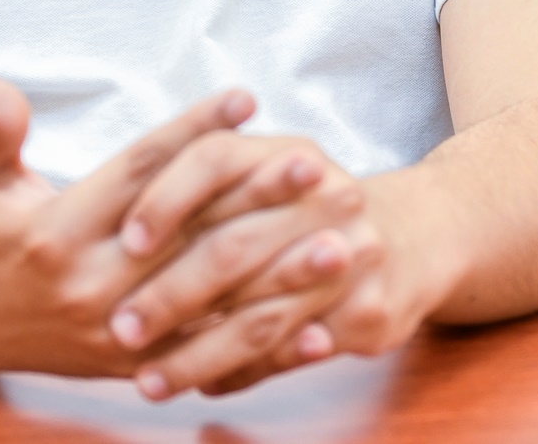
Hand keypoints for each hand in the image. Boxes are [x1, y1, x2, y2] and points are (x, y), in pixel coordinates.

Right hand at [0, 73, 323, 374]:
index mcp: (55, 235)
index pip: (138, 175)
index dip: (191, 133)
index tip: (245, 97)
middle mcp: (92, 289)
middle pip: (190, 239)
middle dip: (257, 201)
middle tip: (316, 164)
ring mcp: (121, 335)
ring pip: (213, 304)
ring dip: (281, 276)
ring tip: (341, 241)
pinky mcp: (139, 368)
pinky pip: (214, 358)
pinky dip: (269, 347)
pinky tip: (322, 328)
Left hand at [106, 139, 457, 398]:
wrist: (420, 234)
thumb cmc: (312, 204)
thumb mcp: (271, 170)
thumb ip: (206, 184)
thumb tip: (118, 218)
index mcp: (289, 153)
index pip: (216, 158)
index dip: (168, 197)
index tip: (126, 241)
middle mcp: (327, 198)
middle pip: (233, 247)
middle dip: (169, 296)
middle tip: (117, 328)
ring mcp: (354, 258)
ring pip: (260, 318)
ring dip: (197, 355)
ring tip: (148, 380)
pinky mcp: (370, 315)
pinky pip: (292, 355)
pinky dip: (244, 374)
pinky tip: (206, 383)